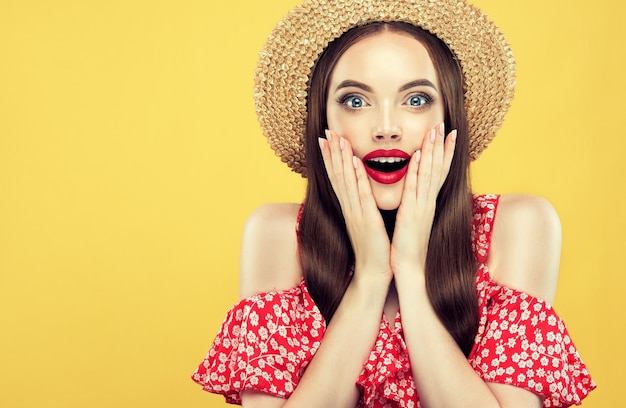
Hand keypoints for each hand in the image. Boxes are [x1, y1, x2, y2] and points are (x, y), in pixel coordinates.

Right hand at [318, 130, 392, 285]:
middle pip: (337, 175)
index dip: (331, 158)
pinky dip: (357, 178)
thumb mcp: (366, 224)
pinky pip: (361, 195)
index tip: (326, 139)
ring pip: (346, 181)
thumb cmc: (373, 250)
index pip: (338, 178)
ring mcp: (356, 213)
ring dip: (341, 159)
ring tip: (336, 139)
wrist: (373, 274)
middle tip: (326, 131)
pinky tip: (355, 162)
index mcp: (350, 208)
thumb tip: (363, 194)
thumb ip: (363, 208)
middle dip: (332, 152)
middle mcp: (349, 207)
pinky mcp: (367, 220)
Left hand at [391, 123, 455, 274]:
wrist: (410, 270)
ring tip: (435, 130)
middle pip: (438, 168)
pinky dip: (418, 170)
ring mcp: (422, 206)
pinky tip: (420, 155)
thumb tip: (416, 195)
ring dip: (433, 151)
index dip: (445, 153)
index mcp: (427, 203)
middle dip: (441, 145)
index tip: (449, 133)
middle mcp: (428, 202)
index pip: (439, 172)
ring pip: (430, 173)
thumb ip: (416, 205)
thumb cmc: (410, 247)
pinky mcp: (411, 214)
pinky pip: (415, 188)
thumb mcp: (414, 221)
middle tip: (444, 123)